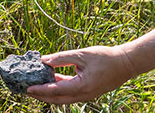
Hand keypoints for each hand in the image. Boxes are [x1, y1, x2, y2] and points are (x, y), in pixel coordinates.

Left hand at [25, 45, 144, 104]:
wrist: (126, 63)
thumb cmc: (106, 57)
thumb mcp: (82, 55)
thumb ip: (62, 58)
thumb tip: (44, 60)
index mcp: (82, 86)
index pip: (55, 90)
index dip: (40, 90)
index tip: (28, 89)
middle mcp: (84, 95)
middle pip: (58, 99)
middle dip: (42, 96)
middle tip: (28, 91)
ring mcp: (87, 95)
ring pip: (64, 98)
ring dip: (50, 93)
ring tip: (37, 86)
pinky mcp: (88, 92)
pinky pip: (71, 94)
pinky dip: (60, 89)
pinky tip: (53, 80)